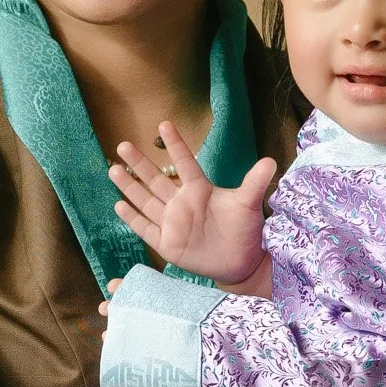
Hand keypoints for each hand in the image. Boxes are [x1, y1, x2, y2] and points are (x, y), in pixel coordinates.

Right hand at [110, 123, 276, 288]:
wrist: (242, 263)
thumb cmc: (245, 230)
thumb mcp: (249, 204)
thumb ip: (255, 182)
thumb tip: (272, 161)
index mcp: (200, 189)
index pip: (185, 162)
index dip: (175, 144)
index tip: (165, 123)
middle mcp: (182, 203)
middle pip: (156, 179)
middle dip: (139, 163)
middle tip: (123, 144)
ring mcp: (172, 222)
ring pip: (146, 200)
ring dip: (129, 186)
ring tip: (113, 168)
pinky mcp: (167, 243)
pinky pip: (145, 228)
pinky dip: (132, 218)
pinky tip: (119, 205)